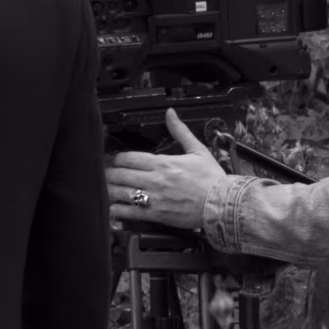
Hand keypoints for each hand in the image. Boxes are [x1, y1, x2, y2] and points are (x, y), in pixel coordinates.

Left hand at [106, 110, 224, 231]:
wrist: (223, 204)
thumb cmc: (212, 179)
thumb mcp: (198, 150)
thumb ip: (180, 131)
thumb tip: (171, 114)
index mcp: (163, 163)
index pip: (129, 157)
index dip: (117, 158)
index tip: (115, 160)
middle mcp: (155, 180)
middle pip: (121, 174)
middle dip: (110, 173)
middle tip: (106, 174)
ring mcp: (154, 198)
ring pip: (121, 193)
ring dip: (110, 191)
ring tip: (106, 190)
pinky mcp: (156, 215)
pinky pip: (130, 212)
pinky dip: (117, 210)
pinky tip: (113, 208)